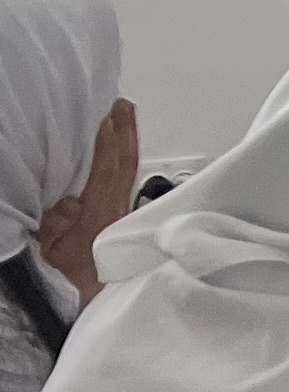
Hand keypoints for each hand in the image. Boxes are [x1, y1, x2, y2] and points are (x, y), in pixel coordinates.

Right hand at [39, 101, 137, 307]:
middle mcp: (117, 204)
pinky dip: (129, 153)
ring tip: (127, 113)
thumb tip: (64, 202)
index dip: (108, 145)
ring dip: (130, 137)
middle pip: (126, 160)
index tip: (106, 120)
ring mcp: (126, 204)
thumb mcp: (56, 249)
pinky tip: (126, 142)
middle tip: (121, 103)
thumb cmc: (84, 270)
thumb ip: (54, 224)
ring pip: (132, 165)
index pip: (107, 172)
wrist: (108, 288)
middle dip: (124, 129)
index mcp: (99, 212)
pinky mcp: (129, 206)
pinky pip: (131, 173)